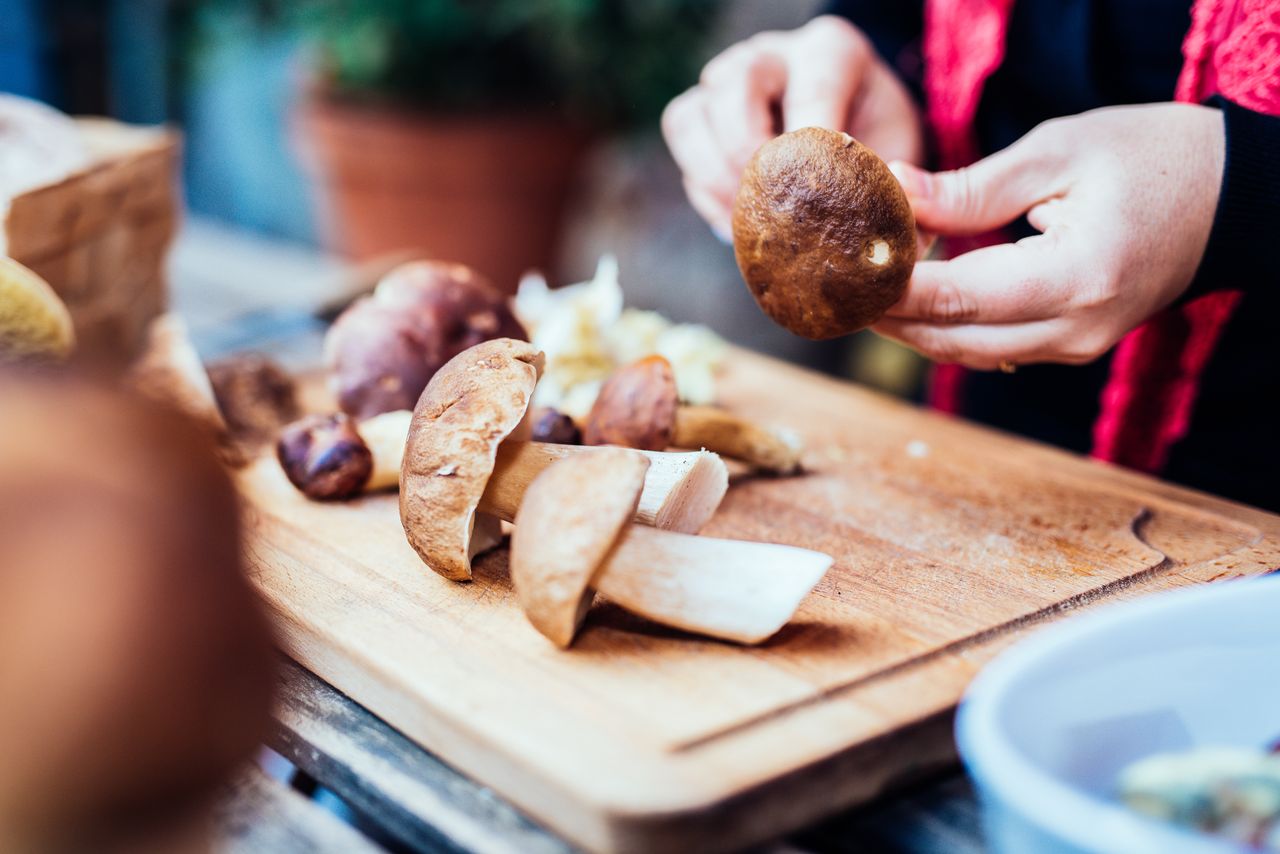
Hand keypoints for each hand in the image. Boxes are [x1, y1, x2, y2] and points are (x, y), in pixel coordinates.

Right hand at [662, 15, 923, 237]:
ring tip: (747, 221)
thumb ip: (898, 190)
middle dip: (746, 152)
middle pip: (733, 85)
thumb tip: (894, 240)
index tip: (818, 191)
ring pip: (690, 116)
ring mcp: (725, 86)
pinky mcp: (700, 120)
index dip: (810, 141)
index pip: (813, 86)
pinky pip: (683, 152)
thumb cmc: (876, 141)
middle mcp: (770, 58)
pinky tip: (738, 226)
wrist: (851, 139)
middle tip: (769, 205)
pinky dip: (706, 194)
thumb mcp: (900, 154)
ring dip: (714, 175)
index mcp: (830, 52)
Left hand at [876, 103, 1224, 369]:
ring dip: (911, 327)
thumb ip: (970, 189)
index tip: (844, 270)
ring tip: (861, 290)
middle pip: (954, 340)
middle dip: (889, 317)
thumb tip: (893, 196)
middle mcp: (1076, 329)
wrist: (1230, 196)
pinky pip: (992, 347)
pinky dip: (947, 327)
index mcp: (1078, 277)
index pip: (959, 300)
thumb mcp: (1058, 153)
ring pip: (968, 354)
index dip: (893, 290)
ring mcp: (1077, 347)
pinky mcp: (1072, 345)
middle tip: (834, 286)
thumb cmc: (1152, 157)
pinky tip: (911, 298)